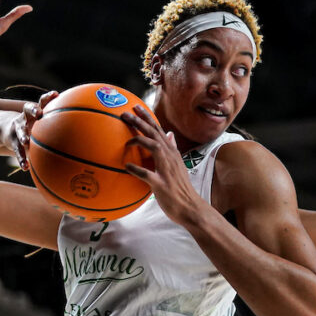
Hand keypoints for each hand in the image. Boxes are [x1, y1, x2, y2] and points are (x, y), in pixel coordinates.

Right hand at [8, 90, 57, 169]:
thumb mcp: (42, 123)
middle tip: (39, 113)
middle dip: (33, 109)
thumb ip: (59, 127)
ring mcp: (17, 128)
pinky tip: (26, 167)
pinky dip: (21, 158)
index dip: (48, 97)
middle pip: (27, 108)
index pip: (42, 101)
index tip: (55, 94)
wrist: (7, 130)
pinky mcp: (12, 141)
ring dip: (22, 135)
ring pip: (19, 130)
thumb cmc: (33, 127)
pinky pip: (17, 150)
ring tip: (26, 141)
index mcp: (35, 112)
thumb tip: (84, 137)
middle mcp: (25, 117)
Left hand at [122, 106, 199, 225]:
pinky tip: (126, 166)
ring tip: (126, 139)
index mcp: (172, 153)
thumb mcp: (178, 165)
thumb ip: (172, 150)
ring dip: (139, 140)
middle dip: (140, 122)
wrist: (190, 207)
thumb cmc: (180, 188)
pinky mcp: (161, 184)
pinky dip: (136, 169)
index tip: (135, 108)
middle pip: (154, 134)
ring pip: (154, 148)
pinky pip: (147, 174)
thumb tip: (170, 134)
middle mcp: (170, 157)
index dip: (147, 118)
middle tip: (125, 114)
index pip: (159, 130)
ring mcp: (166, 170)